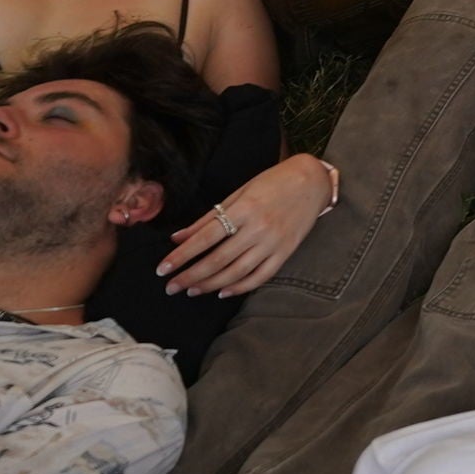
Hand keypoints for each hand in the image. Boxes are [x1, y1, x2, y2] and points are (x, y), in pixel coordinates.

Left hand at [157, 154, 337, 297]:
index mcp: (245, 209)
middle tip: (171, 286)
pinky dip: (240, 287)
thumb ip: (209, 218)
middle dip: (190, 276)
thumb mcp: (239, 193)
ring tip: (191, 290)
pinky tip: (223, 292)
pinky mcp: (285, 253)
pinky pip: (260, 277)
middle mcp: (258, 228)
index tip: (162, 269)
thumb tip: (178, 237)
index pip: (205, 237)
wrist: (312, 181)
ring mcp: (273, 243)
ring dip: (210, 285)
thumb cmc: (273, 182)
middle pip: (218, 259)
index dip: (182, 255)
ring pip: (236, 272)